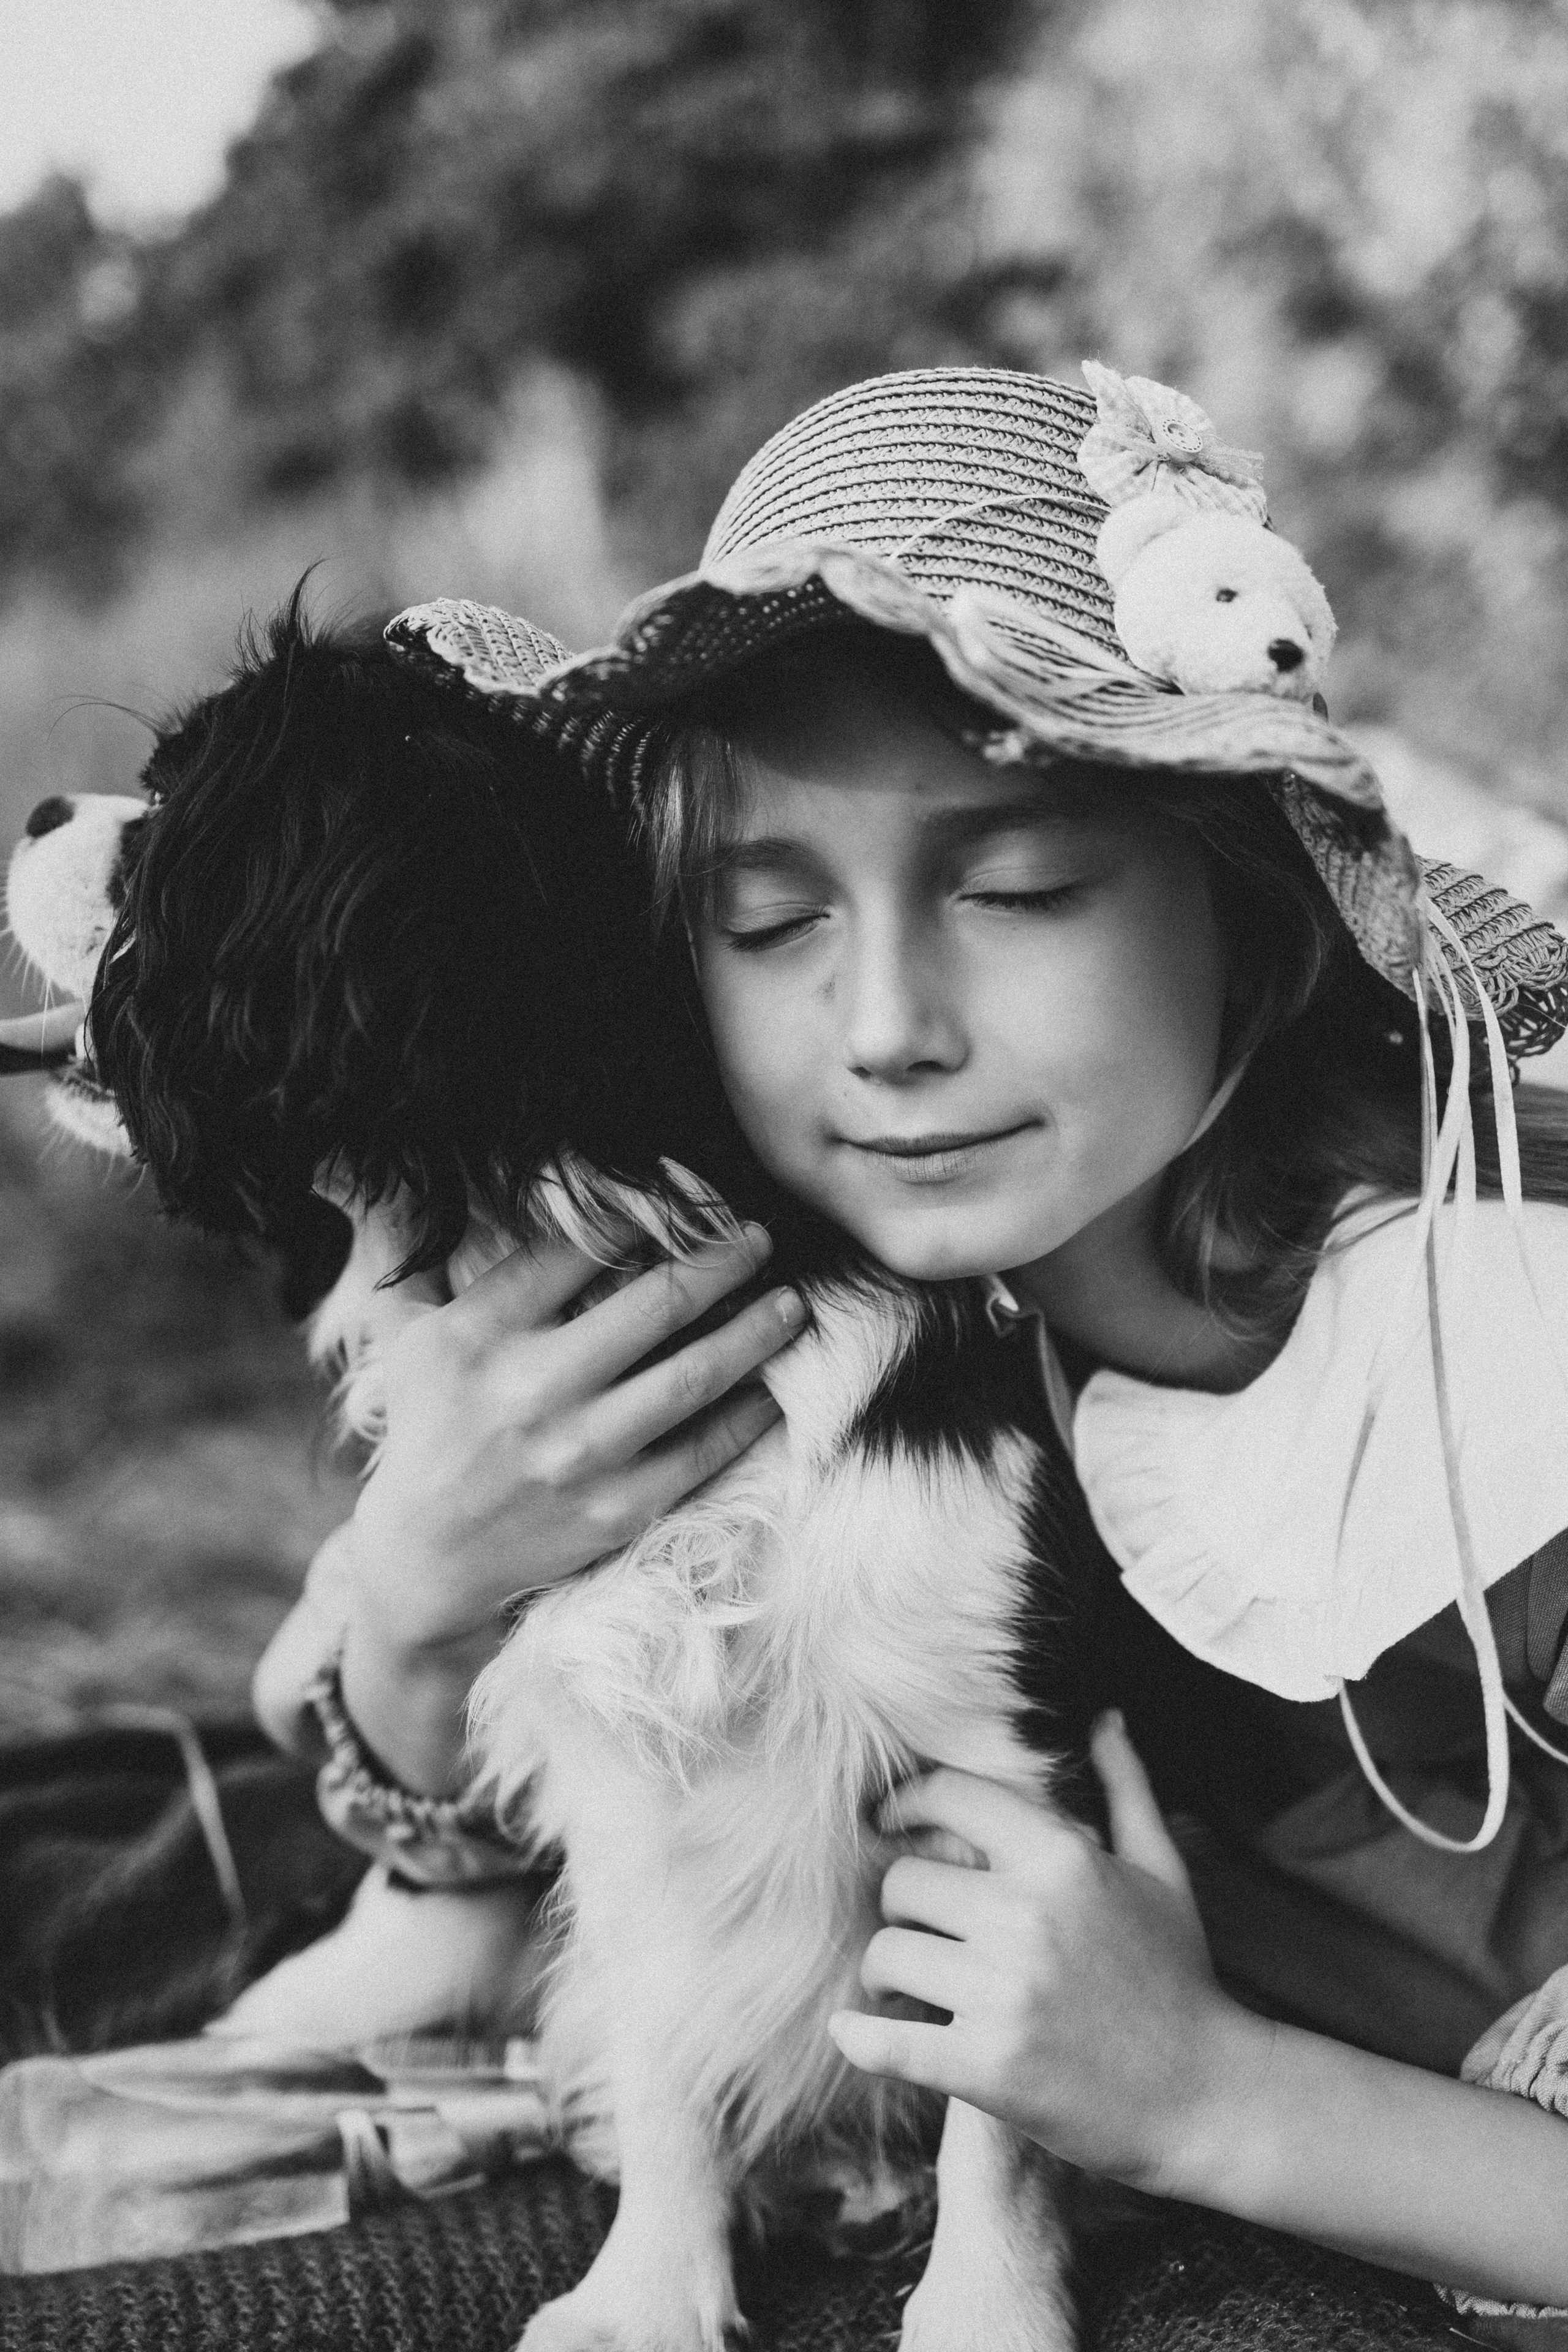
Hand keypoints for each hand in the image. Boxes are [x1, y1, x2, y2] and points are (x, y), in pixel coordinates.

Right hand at [351, 1222, 802, 1659]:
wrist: (427, 1557)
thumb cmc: (426, 1428)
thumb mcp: (405, 1336)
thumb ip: (417, 1258)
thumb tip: (401, 1183)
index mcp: (482, 1334)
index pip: (576, 1252)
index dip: (638, 1217)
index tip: (684, 1199)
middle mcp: (533, 1390)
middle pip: (653, 1305)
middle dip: (721, 1262)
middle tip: (759, 1237)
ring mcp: (582, 1453)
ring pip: (693, 1375)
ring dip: (754, 1332)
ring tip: (792, 1303)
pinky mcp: (618, 1506)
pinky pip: (704, 1450)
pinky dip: (750, 1414)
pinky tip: (776, 1386)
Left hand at [829, 1714, 1267, 2195]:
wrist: (1208, 2099)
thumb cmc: (1180, 1976)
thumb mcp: (1161, 1871)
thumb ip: (1126, 1788)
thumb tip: (1106, 1719)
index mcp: (1062, 1858)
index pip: (949, 1797)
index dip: (906, 1803)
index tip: (889, 1822)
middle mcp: (1027, 1916)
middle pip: (903, 1880)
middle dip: (901, 1903)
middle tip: (918, 1926)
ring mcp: (1005, 1994)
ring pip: (887, 1954)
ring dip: (885, 1970)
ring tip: (906, 1983)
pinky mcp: (988, 2068)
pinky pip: (889, 2042)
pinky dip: (859, 2037)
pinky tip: (850, 2030)